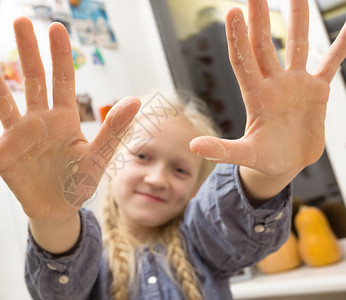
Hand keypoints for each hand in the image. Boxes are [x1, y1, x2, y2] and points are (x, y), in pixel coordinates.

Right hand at [0, 17, 139, 219]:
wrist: (58, 209)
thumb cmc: (79, 183)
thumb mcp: (98, 158)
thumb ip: (113, 130)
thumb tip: (135, 100)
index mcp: (64, 119)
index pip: (62, 80)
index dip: (60, 55)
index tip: (56, 28)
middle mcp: (39, 120)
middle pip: (31, 80)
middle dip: (27, 51)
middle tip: (20, 21)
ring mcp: (17, 136)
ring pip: (1, 100)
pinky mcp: (0, 155)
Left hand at [190, 0, 345, 179]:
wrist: (285, 164)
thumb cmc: (263, 159)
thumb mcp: (244, 155)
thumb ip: (222, 149)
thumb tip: (194, 146)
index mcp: (255, 96)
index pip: (243, 60)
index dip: (237, 38)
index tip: (232, 12)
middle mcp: (273, 83)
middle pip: (264, 43)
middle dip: (260, 16)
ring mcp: (295, 83)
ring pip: (296, 44)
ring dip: (297, 18)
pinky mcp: (316, 90)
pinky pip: (331, 62)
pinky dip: (341, 46)